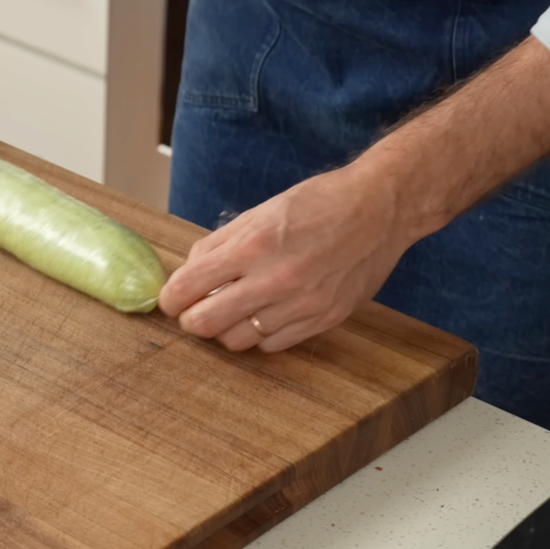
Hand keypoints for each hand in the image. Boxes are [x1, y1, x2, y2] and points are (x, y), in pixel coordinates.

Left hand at [158, 165, 418, 351]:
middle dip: (191, 320)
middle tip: (192, 313)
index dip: (171, 298)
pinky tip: (262, 316)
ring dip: (226, 330)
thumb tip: (189, 272)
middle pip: (208, 323)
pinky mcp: (325, 320)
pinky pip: (274, 344)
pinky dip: (260, 335)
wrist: (379, 209)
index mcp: (253, 246)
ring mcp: (302, 304)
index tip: (170, 299)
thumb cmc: (318, 204)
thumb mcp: (259, 213)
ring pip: (239, 340)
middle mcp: (275, 279)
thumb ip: (219, 244)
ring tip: (230, 313)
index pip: (190, 286)